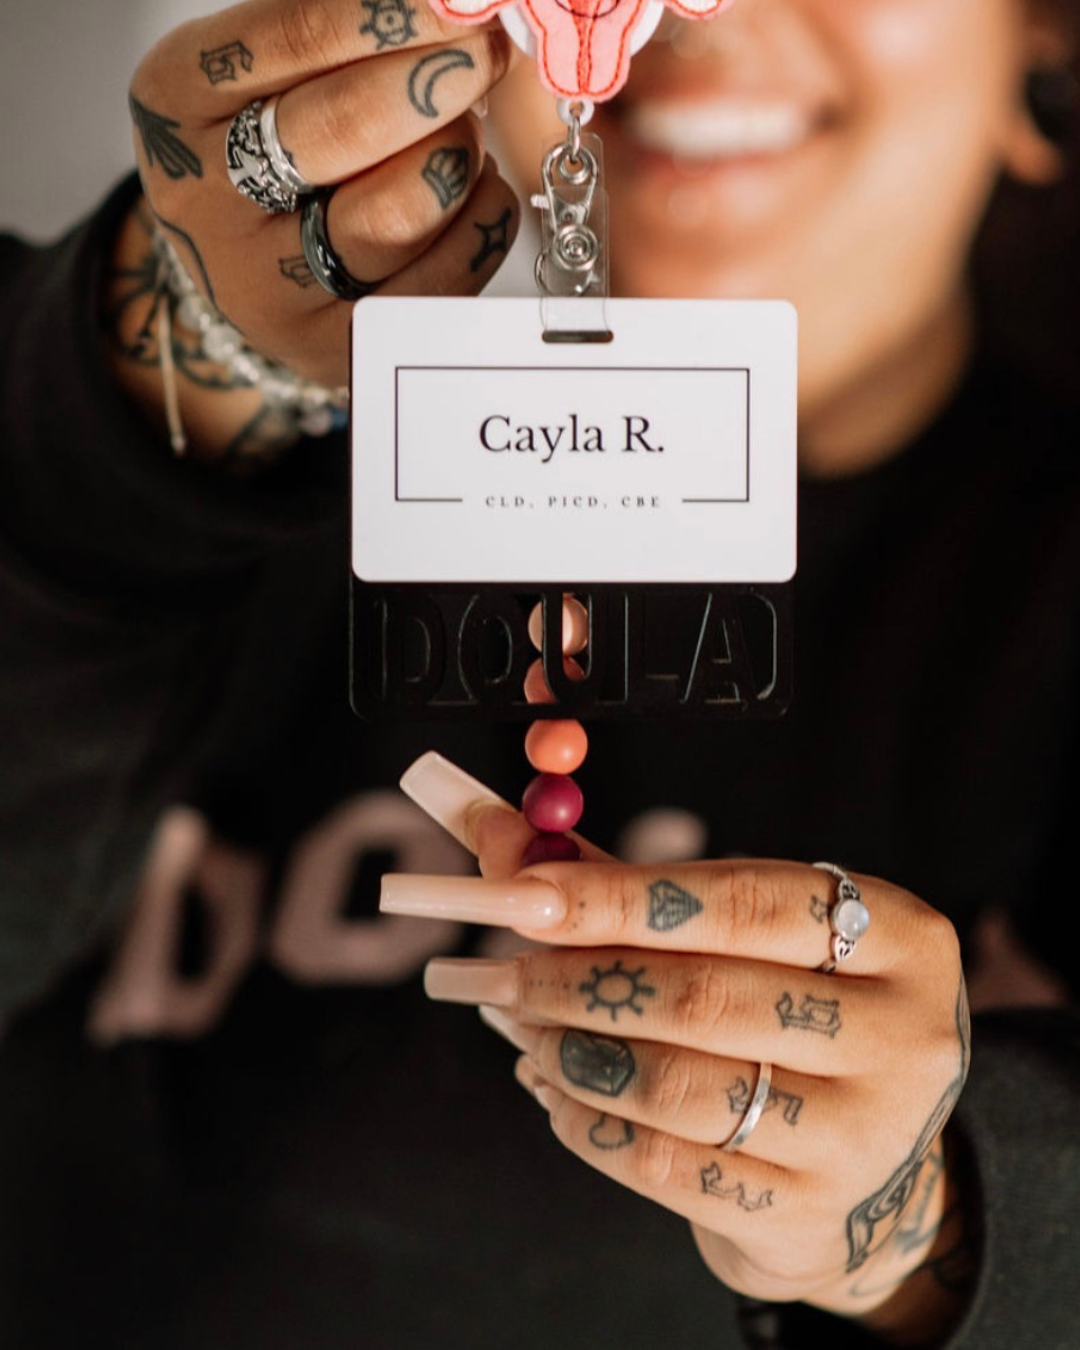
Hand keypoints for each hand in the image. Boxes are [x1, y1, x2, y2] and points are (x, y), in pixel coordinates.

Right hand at [107, 0, 517, 449]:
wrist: (240, 272)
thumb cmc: (266, 143)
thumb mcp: (266, 70)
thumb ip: (337, 30)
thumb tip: (449, 7)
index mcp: (177, 100)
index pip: (291, 38)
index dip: (389, 13)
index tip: (458, 0)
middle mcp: (207, 201)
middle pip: (345, 127)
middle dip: (435, 80)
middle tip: (484, 55)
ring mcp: (267, 288)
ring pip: (396, 215)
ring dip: (456, 157)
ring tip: (466, 133)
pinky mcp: (332, 346)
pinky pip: (439, 281)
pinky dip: (481, 221)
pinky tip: (477, 190)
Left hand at [382, 754, 974, 1342]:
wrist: (869, 1167)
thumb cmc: (789, 1014)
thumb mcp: (744, 936)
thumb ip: (627, 888)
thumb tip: (501, 839)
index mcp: (898, 937)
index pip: (743, 902)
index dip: (622, 897)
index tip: (524, 894)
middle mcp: (901, 1035)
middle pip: (704, 996)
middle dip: (578, 978)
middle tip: (497, 969)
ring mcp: (863, 1136)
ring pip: (678, 1086)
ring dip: (571, 1051)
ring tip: (519, 1026)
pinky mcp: (807, 1215)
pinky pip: (665, 1166)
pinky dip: (587, 1123)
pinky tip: (551, 1089)